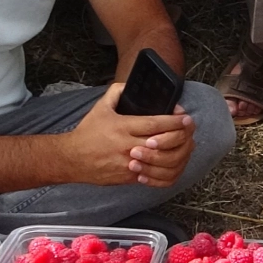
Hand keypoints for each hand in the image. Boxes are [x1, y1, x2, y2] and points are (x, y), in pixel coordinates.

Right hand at [62, 83, 196, 185]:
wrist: (73, 159)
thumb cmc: (88, 133)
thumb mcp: (100, 107)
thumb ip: (117, 92)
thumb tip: (131, 85)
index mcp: (122, 127)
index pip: (155, 124)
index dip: (173, 121)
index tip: (185, 117)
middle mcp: (127, 146)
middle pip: (162, 143)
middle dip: (180, 135)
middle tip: (189, 129)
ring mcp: (129, 164)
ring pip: (162, 162)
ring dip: (177, 153)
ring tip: (185, 144)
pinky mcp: (129, 178)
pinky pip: (154, 176)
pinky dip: (166, 169)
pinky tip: (173, 160)